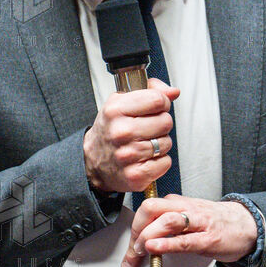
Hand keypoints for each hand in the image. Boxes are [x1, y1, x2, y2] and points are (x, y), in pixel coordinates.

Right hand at [83, 78, 177, 193]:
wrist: (92, 161)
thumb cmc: (111, 129)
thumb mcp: (121, 101)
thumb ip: (151, 90)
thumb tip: (173, 92)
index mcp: (115, 110)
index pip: (157, 100)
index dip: (162, 102)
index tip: (156, 108)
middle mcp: (120, 132)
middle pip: (165, 122)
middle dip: (161, 124)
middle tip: (148, 128)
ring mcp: (127, 155)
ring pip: (166, 143)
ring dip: (160, 143)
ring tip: (144, 143)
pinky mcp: (135, 176)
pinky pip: (165, 163)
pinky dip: (160, 161)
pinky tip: (146, 158)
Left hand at [120, 196, 257, 266]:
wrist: (248, 225)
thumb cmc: (217, 222)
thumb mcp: (190, 215)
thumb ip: (169, 219)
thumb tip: (145, 233)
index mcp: (179, 203)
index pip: (149, 207)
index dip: (135, 225)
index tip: (130, 244)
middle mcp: (186, 209)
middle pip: (151, 209)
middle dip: (137, 229)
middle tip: (132, 248)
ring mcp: (198, 223)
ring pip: (166, 221)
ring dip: (147, 236)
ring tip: (139, 250)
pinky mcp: (208, 239)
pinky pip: (183, 241)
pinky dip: (166, 244)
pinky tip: (154, 249)